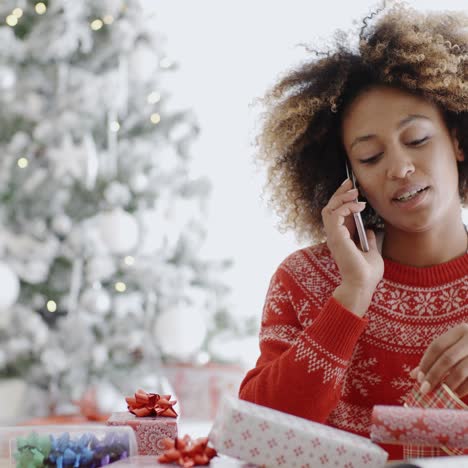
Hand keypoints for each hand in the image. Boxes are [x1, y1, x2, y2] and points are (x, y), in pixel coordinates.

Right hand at [322, 178, 383, 292]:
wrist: (362, 285)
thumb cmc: (366, 273)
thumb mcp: (371, 251)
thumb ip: (367, 239)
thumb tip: (368, 230)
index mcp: (340, 238)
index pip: (336, 214)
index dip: (342, 200)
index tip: (352, 189)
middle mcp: (334, 236)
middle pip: (329, 208)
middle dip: (339, 194)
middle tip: (350, 183)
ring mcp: (333, 236)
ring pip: (329, 209)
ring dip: (341, 198)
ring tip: (355, 192)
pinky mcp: (336, 237)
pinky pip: (335, 214)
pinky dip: (346, 207)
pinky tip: (359, 206)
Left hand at [410, 324, 467, 396]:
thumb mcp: (455, 347)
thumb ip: (437, 358)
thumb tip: (413, 375)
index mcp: (461, 330)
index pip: (437, 346)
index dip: (426, 362)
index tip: (417, 377)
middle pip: (447, 358)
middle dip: (434, 375)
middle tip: (424, 389)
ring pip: (461, 371)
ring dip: (448, 385)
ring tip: (439, 395)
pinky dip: (463, 389)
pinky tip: (455, 395)